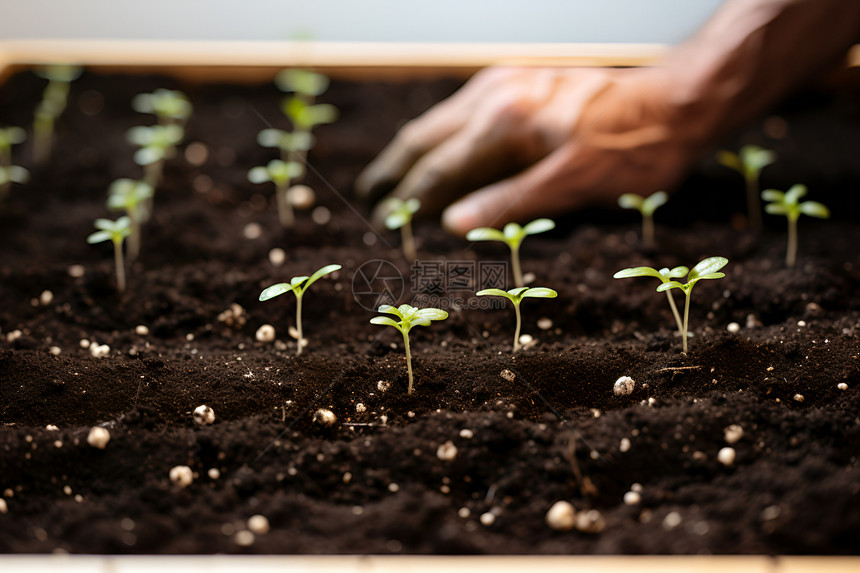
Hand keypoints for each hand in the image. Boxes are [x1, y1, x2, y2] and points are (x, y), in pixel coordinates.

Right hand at [356, 66, 696, 235]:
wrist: (675, 102)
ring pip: (440, 120)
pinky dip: (442, 136)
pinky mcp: (518, 82)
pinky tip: (441, 150)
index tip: (386, 223)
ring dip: (414, 151)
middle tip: (371, 199)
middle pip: (424, 137)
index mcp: (503, 123)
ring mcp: (504, 84)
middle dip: (394, 170)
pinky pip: (462, 111)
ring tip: (393, 178)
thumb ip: (509, 202)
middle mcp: (495, 96)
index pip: (437, 169)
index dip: (408, 200)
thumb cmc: (631, 149)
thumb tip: (453, 223)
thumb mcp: (572, 185)